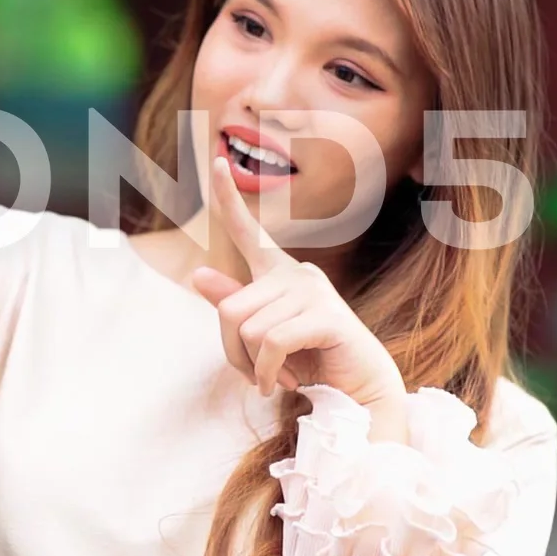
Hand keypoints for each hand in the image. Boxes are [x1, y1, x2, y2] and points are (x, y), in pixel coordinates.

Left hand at [190, 155, 407, 409]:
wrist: (358, 392)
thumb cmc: (312, 360)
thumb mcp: (265, 337)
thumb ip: (236, 306)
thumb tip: (198, 274)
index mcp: (280, 274)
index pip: (247, 231)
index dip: (229, 198)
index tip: (217, 163)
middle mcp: (297, 274)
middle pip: (230, 309)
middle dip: (235, 353)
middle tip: (259, 373)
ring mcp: (314, 291)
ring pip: (247, 330)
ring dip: (255, 368)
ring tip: (280, 375)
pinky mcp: (326, 315)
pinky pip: (270, 344)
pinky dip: (268, 372)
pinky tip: (286, 382)